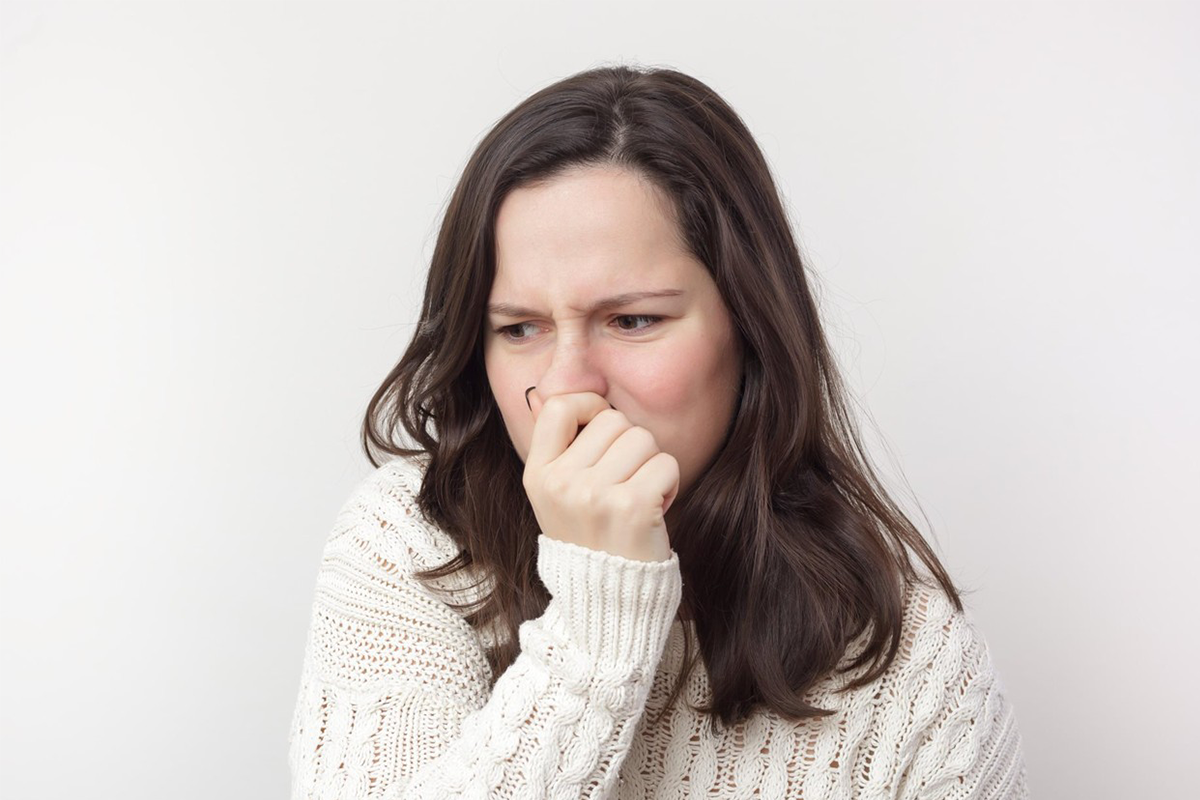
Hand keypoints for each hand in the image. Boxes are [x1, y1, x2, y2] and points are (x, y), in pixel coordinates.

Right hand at [523, 389, 678, 561]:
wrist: (608, 600)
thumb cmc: (589, 538)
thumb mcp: (554, 496)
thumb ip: (554, 447)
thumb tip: (540, 393)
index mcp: (538, 475)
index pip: (559, 406)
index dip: (589, 407)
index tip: (602, 431)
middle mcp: (562, 484)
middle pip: (614, 421)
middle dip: (629, 445)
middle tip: (624, 481)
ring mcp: (595, 496)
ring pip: (643, 439)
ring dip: (651, 465)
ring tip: (638, 497)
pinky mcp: (632, 508)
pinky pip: (666, 463)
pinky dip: (669, 484)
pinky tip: (654, 509)